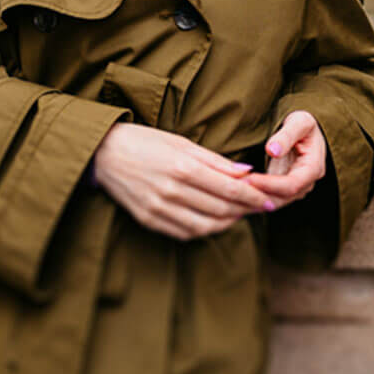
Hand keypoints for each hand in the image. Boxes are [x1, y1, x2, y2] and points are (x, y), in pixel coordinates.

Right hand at [90, 122, 267, 239]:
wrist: (104, 153)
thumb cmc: (145, 141)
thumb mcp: (181, 142)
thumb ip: (215, 160)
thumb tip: (247, 173)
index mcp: (183, 167)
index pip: (230, 190)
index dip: (254, 198)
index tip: (269, 200)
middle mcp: (172, 191)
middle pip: (222, 210)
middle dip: (246, 211)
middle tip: (260, 208)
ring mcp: (159, 209)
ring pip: (206, 227)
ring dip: (228, 223)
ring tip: (238, 214)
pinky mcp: (149, 220)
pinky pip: (186, 232)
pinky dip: (205, 230)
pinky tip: (213, 221)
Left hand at [243, 111, 326, 211]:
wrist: (305, 128)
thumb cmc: (303, 123)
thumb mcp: (299, 122)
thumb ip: (286, 135)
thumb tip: (272, 150)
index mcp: (313, 168)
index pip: (292, 185)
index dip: (270, 184)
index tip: (249, 178)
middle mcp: (307, 183)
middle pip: (283, 198)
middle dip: (259, 194)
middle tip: (235, 187)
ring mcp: (296, 188)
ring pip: (275, 201)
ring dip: (254, 198)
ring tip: (234, 189)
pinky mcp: (284, 188)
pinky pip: (270, 197)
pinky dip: (255, 196)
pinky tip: (238, 190)